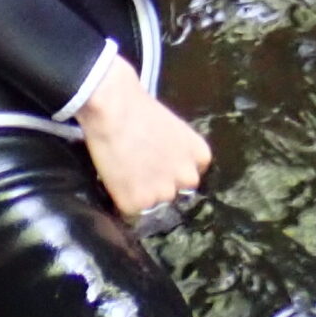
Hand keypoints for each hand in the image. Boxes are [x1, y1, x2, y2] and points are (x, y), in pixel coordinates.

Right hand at [77, 57, 211, 217]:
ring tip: (126, 171)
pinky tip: (115, 177)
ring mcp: (164, 193)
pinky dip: (121, 197)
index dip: (174, 169)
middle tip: (142, 168)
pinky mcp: (138, 203)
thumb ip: (178, 150)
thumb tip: (167, 160)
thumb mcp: (173, 128)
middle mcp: (188, 178)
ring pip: (154, 202)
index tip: (160, 162)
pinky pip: (130, 208)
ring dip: (143, 193)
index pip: (193, 174)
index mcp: (200, 156)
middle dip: (162, 183)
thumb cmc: (140, 108)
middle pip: (176, 190)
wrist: (114, 109)